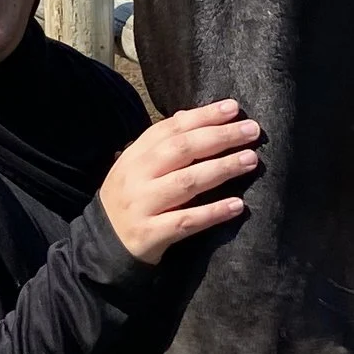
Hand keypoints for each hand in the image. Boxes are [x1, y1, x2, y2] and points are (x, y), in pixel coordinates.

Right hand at [97, 101, 262, 264]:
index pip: (170, 128)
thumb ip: (160, 144)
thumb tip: (188, 115)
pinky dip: (212, 212)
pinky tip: (238, 205)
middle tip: (252, 130)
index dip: (203, 116)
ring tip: (251, 160)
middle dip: (219, 137)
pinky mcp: (150, 233)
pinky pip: (186, 221)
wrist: (101, 246)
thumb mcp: (136, 168)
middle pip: (182, 150)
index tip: (233, 108)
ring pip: (186, 182)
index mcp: (135, 156)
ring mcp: (142, 205)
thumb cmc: (129, 201)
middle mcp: (136, 176)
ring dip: (221, 169)